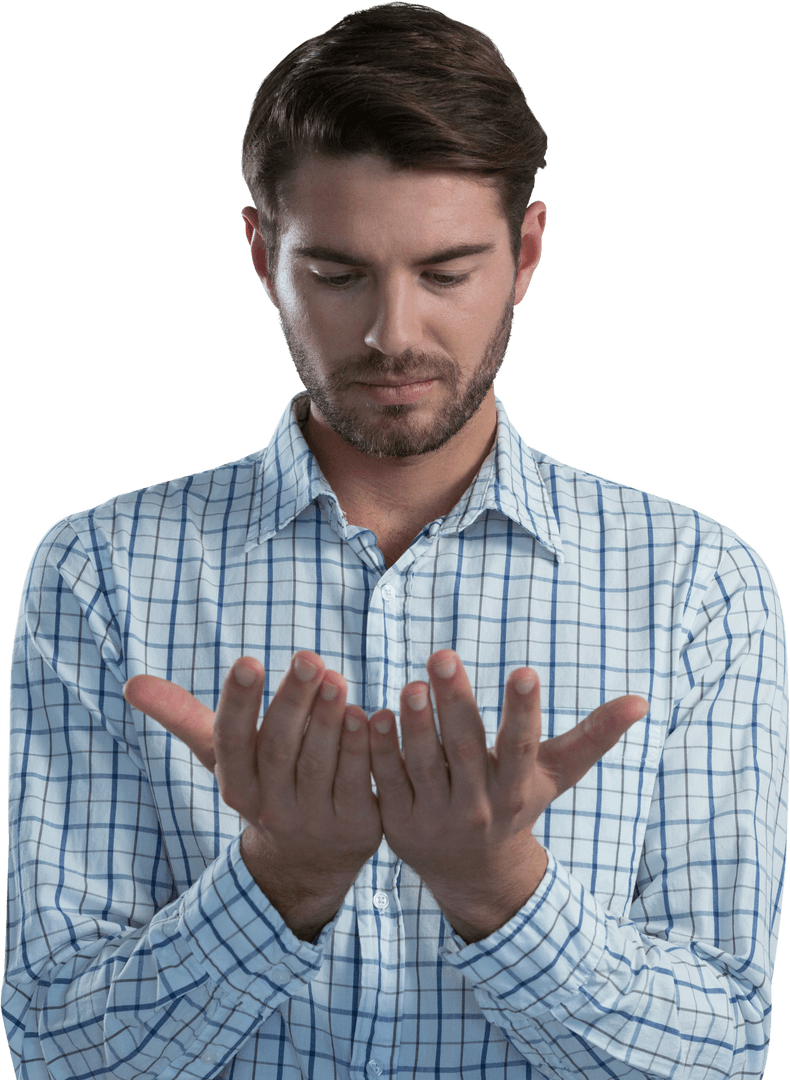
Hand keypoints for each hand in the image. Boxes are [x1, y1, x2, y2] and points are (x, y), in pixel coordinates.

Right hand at [123, 653, 381, 938]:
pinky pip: (360, 782)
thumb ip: (182, 716)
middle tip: (308, 658)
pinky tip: (368, 714)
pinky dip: (364, 749)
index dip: (239, 704)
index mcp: (237, 787)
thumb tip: (130, 683)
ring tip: (335, 678)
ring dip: (329, 720)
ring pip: (320, 765)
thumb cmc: (265, 783)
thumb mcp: (224, 758)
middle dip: (292, 701)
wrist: (308, 862)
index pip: (231, 743)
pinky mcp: (357, 826)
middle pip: (279, 750)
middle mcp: (271, 808)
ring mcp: (315, 820)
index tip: (247, 660)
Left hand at [369, 650, 648, 942]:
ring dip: (413, 724)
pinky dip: (378, 750)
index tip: (525, 672)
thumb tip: (642, 701)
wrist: (474, 872)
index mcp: (515, 788)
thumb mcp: (555, 774)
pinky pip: (385, 780)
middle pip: (463, 748)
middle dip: (454, 701)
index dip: (524, 711)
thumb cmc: (518, 803)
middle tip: (442, 656)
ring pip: (420, 764)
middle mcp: (476, 805)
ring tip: (410, 685)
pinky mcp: (396, 821)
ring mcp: (433, 815)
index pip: (520, 746)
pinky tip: (371, 715)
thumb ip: (595, 736)